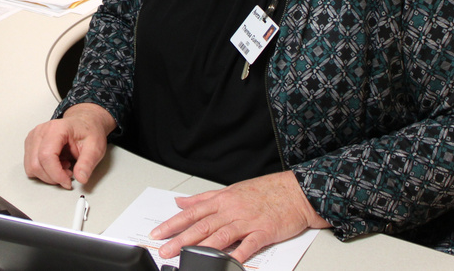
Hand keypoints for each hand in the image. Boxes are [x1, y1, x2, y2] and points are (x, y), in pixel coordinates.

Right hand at [23, 103, 115, 188]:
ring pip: (31, 167)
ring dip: (47, 174)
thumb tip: (81, 178)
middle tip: (68, 174)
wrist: (84, 123)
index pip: (46, 156)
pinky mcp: (31, 144)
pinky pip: (30, 165)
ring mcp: (34, 137)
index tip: (67, 182)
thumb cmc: (88, 131)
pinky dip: (43, 171)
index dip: (56, 174)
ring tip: (63, 166)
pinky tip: (56, 164)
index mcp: (57, 128)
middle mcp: (41, 131)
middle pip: (36, 164)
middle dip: (52, 177)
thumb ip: (87, 163)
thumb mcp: (95, 147)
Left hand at [150, 172, 329, 262]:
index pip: (192, 212)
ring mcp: (248, 221)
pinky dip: (239, 253)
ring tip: (187, 257)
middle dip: (181, 239)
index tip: (157, 233)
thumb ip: (204, 198)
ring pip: (221, 235)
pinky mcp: (264, 232)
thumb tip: (181, 202)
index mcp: (222, 199)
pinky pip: (249, 245)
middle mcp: (232, 210)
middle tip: (164, 249)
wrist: (295, 191)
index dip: (173, 223)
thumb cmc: (265, 191)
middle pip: (202, 226)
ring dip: (202, 248)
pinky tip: (230, 262)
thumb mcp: (230, 190)